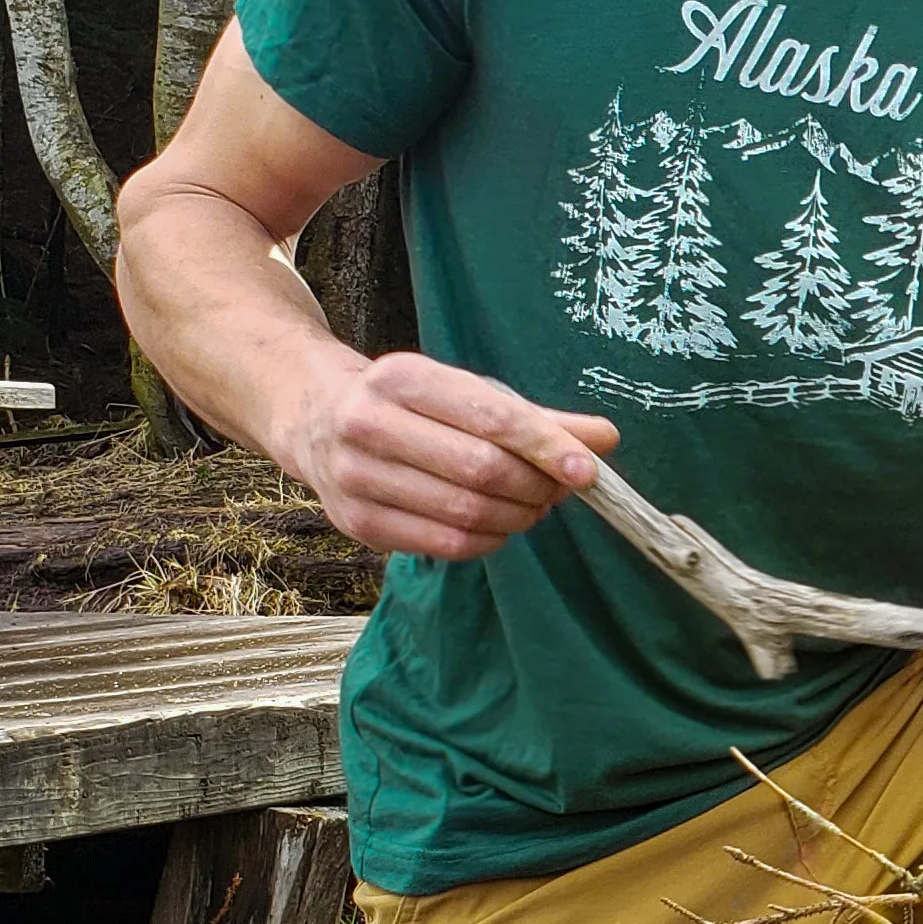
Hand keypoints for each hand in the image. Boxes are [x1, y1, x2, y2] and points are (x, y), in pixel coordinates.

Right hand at [280, 349, 619, 560]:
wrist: (317, 418)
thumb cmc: (413, 405)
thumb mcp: (467, 393)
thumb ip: (537, 417)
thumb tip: (606, 439)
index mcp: (402, 378)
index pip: (490, 417)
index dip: (545, 446)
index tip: (589, 469)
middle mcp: (368, 424)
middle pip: (480, 470)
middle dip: (535, 486)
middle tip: (561, 488)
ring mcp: (355, 477)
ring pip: (463, 512)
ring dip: (517, 516)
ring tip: (535, 505)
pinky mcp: (355, 523)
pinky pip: (442, 545)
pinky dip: (487, 541)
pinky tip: (500, 526)